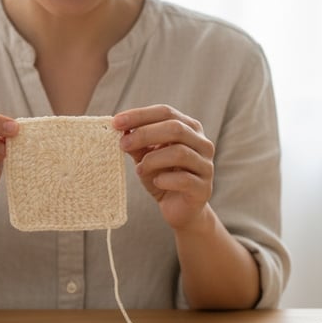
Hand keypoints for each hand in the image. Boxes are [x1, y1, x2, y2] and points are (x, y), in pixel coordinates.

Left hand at [113, 104, 214, 229]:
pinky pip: (184, 179)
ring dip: (152, 159)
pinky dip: (164, 179)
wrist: (179, 210)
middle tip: (123, 144)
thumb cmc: (163, 177)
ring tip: (139, 169)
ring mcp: (206, 165)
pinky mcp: (203, 188)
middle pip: (175, 128)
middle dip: (145, 134)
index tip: (116, 122)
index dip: (140, 115)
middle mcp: (202, 143)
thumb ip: (137, 143)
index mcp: (189, 129)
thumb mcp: (146, 157)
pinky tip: (156, 182)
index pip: (165, 112)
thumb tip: (121, 129)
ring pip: (180, 152)